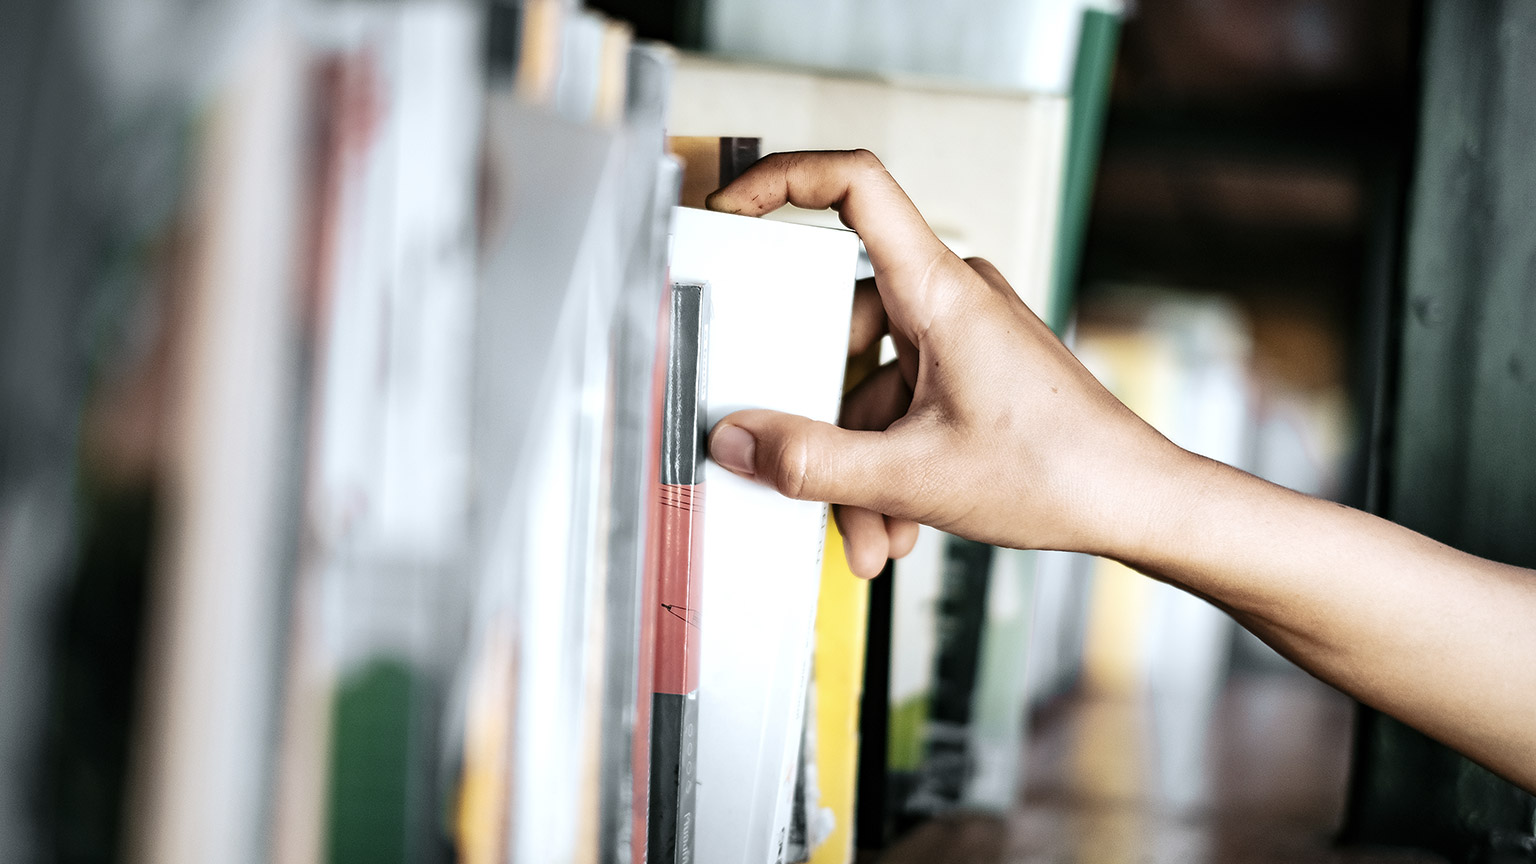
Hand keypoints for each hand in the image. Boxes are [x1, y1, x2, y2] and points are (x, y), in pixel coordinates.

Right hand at [703, 150, 1192, 577]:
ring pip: (870, 386)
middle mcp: (950, 299)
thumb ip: (813, 463)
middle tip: (802, 474)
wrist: (1138, 503)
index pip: (853, 185)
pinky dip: (889, 463)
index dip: (781, 181)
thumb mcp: (914, 476)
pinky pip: (901, 406)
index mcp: (939, 291)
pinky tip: (896, 523)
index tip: (730, 209)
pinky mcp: (970, 373)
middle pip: (840, 330)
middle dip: (822, 421)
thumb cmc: (1062, 471)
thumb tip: (740, 442)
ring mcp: (961, 337)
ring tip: (871, 533)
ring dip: (858, 465)